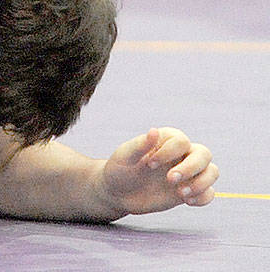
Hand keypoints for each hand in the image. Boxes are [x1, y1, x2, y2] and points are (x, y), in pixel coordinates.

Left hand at [102, 128, 217, 214]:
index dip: (169, 152)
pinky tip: (186, 201)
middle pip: (204, 154)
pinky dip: (203, 197)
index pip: (181, 140)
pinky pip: (210, 192)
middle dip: (191, 167)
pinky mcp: (190, 190)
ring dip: (202, 183)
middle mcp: (181, 154)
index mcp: (165, 140)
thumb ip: (140, 145)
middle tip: (169, 179)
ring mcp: (188, 173)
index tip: (150, 164)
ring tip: (181, 194)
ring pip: (212, 171)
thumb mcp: (124, 156)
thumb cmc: (120, 169)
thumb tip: (154, 131)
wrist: (119, 193)